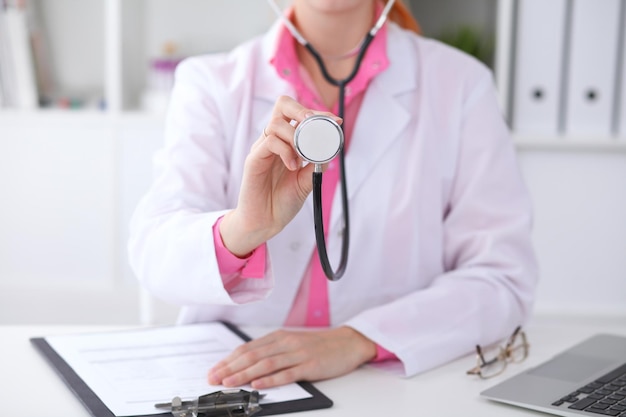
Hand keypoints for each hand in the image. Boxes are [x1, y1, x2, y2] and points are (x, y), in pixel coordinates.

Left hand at [207, 327, 376, 388]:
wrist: (347, 343)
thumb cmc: (318, 346)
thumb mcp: (292, 342)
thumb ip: (272, 350)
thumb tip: (247, 363)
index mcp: (279, 337)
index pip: (247, 348)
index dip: (228, 360)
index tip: (214, 371)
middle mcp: (286, 344)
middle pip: (252, 356)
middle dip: (230, 368)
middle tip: (214, 378)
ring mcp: (298, 354)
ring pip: (266, 364)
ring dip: (244, 374)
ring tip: (229, 383)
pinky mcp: (310, 366)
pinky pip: (287, 373)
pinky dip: (271, 379)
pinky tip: (258, 384)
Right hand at [219, 96, 340, 256]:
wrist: (265, 222)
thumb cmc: (282, 201)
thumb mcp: (306, 180)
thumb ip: (316, 163)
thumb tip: (330, 148)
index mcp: (286, 142)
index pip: (299, 115)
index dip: (319, 113)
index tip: (336, 121)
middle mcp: (273, 140)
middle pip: (283, 105)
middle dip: (303, 110)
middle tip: (315, 125)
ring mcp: (262, 148)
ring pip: (277, 123)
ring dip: (295, 136)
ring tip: (302, 158)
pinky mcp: (254, 160)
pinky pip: (270, 142)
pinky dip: (286, 151)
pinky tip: (293, 166)